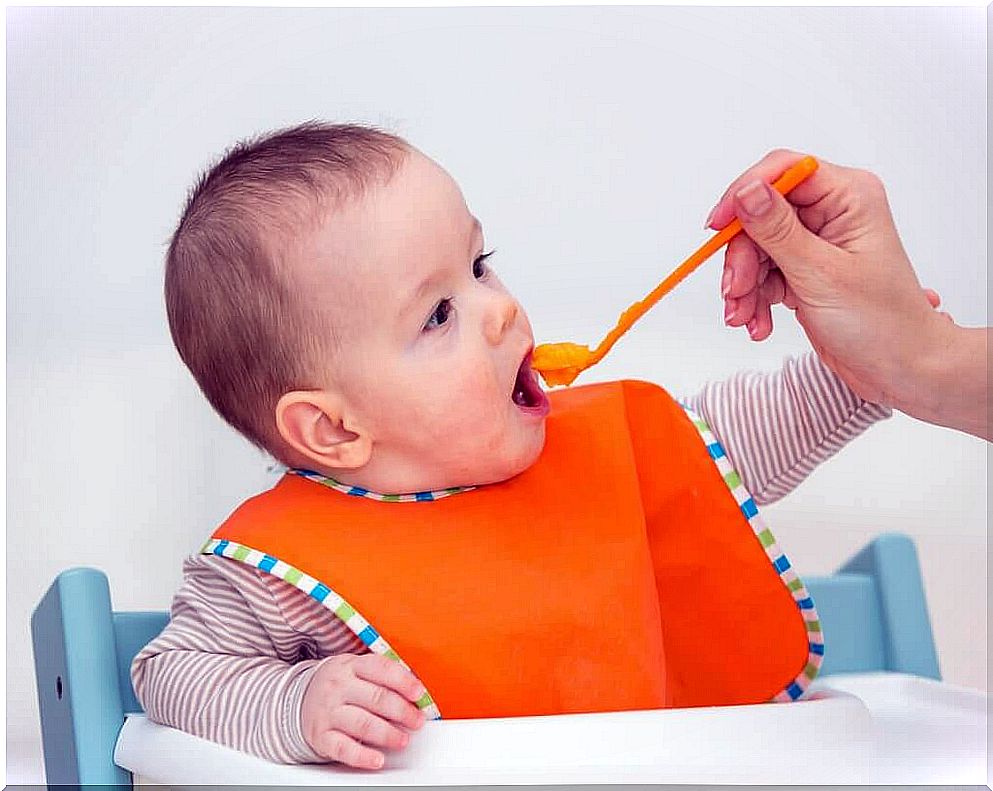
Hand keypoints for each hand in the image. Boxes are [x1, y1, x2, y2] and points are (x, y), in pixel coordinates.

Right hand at [300, 653, 426, 769]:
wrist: (300, 698)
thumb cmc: (341, 685)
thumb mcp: (358, 670)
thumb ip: (384, 677)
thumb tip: (416, 694)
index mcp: (352, 666)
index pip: (381, 669)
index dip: (403, 681)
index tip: (419, 693)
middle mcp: (339, 687)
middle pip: (376, 698)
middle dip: (402, 711)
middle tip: (417, 721)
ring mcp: (329, 711)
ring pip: (362, 724)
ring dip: (387, 734)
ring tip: (403, 740)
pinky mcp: (321, 736)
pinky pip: (343, 748)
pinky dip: (362, 756)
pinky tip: (377, 759)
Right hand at [706, 149, 951, 409]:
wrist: (900, 368)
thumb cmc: (882, 323)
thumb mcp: (821, 274)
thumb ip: (778, 230)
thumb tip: (746, 191)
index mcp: (848, 197)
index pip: (783, 171)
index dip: (744, 194)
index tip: (718, 226)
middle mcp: (831, 212)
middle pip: (760, 215)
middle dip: (742, 257)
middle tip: (736, 291)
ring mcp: (815, 241)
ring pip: (755, 247)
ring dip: (744, 284)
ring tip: (744, 316)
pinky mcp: (803, 268)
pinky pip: (762, 273)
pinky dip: (753, 299)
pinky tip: (758, 322)